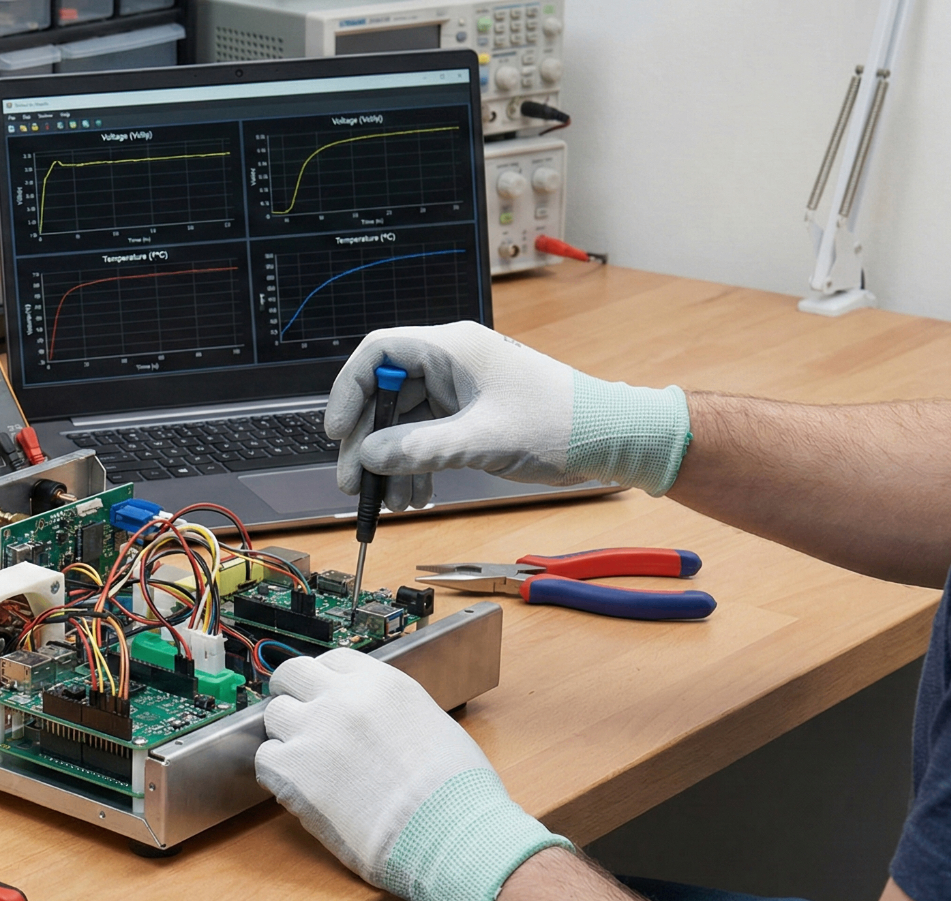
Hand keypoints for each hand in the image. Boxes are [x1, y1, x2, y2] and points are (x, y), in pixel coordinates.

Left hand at [256, 648, 569, 900]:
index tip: (326, 695)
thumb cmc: (456, 793)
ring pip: (274, 715)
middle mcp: (342, 698)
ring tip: (308, 761)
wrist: (447, 836)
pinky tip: (302, 788)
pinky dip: (278, 771)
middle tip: (301, 718)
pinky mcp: (292, 772)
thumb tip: (373, 719)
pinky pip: (266, 759)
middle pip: (292, 674)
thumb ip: (391, 711)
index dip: (327, 679)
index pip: (334, 660)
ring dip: (286, 734)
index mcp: (381, 683)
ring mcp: (313, 732)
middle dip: (293, 693)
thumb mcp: (432, 725)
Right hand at [325, 321, 691, 509]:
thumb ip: (419, 448)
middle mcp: (451, 363)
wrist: (612, 439)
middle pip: (384, 394)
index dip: (349, 390)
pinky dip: (416, 464)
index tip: (338, 432)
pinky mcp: (470, 414)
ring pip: (403, 421)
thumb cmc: (561, 425)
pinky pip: (426, 436)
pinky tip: (416, 494)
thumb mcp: (481, 440)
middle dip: (368, 440)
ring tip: (391, 500)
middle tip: (356, 482)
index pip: (378, 354)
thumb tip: (369, 457)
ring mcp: (460, 389)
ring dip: (391, 461)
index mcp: (451, 349)